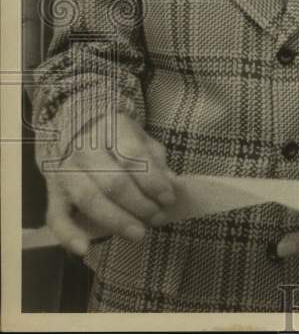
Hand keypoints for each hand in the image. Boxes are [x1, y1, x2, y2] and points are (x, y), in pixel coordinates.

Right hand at [45, 113, 176, 255]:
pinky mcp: (51, 191)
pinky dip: (68, 235)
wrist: (74, 125)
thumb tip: (170, 184)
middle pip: (113, 182)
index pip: (133, 157)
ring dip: (116, 220)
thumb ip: (155, 159)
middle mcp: (84, 148)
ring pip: (89, 199)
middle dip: (139, 204)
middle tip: (157, 217)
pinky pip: (56, 216)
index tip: (168, 198)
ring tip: (138, 233)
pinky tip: (84, 249)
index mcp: (111, 128)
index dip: (152, 181)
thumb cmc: (114, 134)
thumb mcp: (139, 136)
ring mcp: (64, 170)